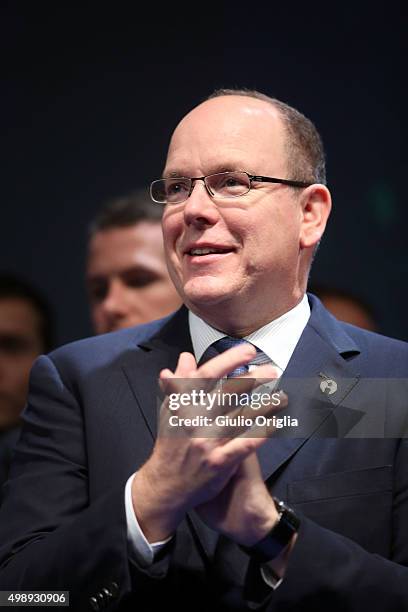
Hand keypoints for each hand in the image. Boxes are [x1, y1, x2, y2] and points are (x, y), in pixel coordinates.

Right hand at [132, 344, 282, 541]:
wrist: (165, 484)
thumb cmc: (170, 445)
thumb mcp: (169, 411)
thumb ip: (179, 383)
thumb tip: (185, 358)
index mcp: (183, 404)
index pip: (207, 375)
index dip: (229, 360)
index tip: (248, 351)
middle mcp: (195, 420)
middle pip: (228, 393)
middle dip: (253, 379)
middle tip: (271, 369)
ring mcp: (207, 441)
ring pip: (241, 417)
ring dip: (264, 404)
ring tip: (282, 396)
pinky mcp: (219, 462)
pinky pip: (245, 444)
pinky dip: (261, 433)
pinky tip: (275, 423)